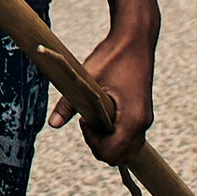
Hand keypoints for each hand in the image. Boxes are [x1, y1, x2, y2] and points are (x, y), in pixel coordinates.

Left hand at [51, 22, 155, 166]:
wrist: (135, 39)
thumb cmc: (112, 56)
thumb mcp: (87, 79)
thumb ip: (70, 104)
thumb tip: (52, 124)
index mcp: (132, 119)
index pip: (111, 153)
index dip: (93, 142)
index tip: (84, 120)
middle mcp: (142, 123)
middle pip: (118, 156)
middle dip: (98, 144)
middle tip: (87, 120)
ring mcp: (144, 120)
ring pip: (125, 149)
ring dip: (107, 140)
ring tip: (95, 117)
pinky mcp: (142, 114)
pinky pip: (129, 137)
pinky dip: (115, 134)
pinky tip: (103, 115)